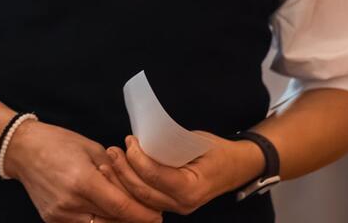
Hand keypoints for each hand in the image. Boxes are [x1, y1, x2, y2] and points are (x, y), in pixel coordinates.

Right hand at [4, 120, 161, 222]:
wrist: (22, 150)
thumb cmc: (59, 143)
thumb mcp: (93, 150)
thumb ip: (116, 174)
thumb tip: (138, 192)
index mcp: (82, 181)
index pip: (121, 207)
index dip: (143, 215)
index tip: (158, 216)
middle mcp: (70, 203)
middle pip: (113, 222)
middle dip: (133, 219)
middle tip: (147, 213)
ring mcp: (59, 215)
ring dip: (115, 221)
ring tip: (125, 211)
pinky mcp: (52, 220)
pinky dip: (97, 220)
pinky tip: (103, 209)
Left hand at [105, 134, 264, 215]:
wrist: (236, 167)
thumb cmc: (216, 150)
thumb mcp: (196, 141)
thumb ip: (168, 144)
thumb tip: (141, 139)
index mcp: (192, 187)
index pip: (156, 176)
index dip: (138, 159)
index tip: (129, 141)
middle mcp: (183, 203)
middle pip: (143, 191)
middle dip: (123, 171)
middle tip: (112, 151)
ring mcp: (177, 207)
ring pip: (141, 198)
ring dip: (123, 179)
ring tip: (110, 160)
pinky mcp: (170, 205)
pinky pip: (146, 198)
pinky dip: (131, 186)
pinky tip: (120, 172)